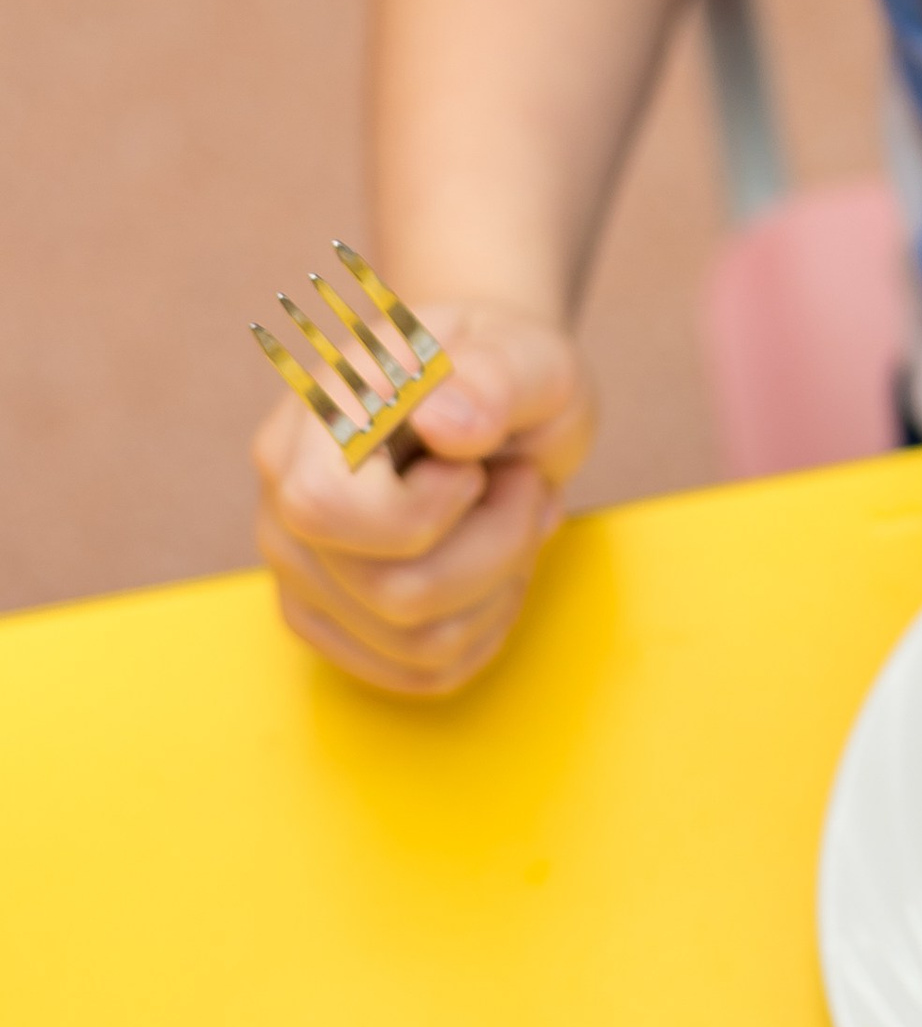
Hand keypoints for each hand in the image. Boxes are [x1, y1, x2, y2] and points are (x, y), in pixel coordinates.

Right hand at [255, 299, 595, 696]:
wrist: (488, 394)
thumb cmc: (506, 372)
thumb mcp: (532, 355)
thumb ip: (498, 376)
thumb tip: (444, 423)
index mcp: (318, 417)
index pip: (324, 509)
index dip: (424, 510)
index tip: (474, 463)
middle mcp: (283, 497)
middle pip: (392, 594)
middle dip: (495, 547)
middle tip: (521, 484)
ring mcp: (298, 566)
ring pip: (415, 644)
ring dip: (500, 585)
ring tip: (510, 515)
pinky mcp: (327, 618)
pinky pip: (419, 671)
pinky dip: (484, 626)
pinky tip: (493, 562)